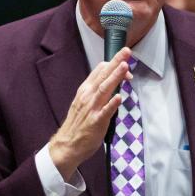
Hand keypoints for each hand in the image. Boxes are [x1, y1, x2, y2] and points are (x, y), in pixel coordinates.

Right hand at [49, 47, 131, 180]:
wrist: (67, 144)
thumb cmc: (79, 123)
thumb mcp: (85, 102)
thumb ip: (98, 91)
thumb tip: (113, 82)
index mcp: (86, 90)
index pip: (99, 70)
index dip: (113, 64)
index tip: (125, 62)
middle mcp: (88, 96)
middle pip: (103, 75)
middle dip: (116, 62)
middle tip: (127, 51)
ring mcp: (92, 108)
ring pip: (104, 89)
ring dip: (115, 77)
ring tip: (125, 67)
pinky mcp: (96, 121)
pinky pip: (105, 111)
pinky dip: (112, 103)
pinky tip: (120, 97)